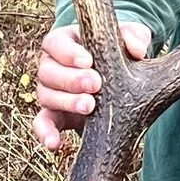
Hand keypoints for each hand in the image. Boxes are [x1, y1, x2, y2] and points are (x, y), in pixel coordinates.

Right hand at [33, 13, 152, 152]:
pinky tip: (54, 144)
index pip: (55, 43)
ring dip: (66, 102)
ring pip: (46, 95)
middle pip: (48, 71)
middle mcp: (52, 65)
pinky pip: (43, 123)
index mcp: (66, 41)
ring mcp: (51, 91)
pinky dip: (45, 133)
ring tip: (90, 107)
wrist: (120, 76)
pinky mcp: (55, 114)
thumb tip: (136, 51)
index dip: (68, 52)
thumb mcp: (131, 38)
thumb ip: (134, 36)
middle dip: (71, 79)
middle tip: (96, 85)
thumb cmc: (121, 50)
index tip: (88, 61)